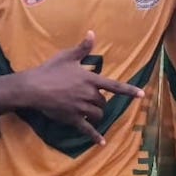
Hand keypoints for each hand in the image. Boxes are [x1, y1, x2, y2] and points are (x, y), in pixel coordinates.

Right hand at [23, 31, 144, 145]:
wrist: (33, 87)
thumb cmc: (50, 70)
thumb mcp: (67, 56)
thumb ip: (83, 48)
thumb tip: (92, 33)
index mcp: (90, 79)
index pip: (114, 86)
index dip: (129, 90)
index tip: (142, 95)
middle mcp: (88, 94)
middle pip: (104, 102)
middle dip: (101, 102)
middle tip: (91, 100)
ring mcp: (81, 108)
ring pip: (98, 115)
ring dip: (98, 115)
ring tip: (91, 113)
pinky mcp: (72, 118)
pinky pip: (87, 129)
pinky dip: (95, 137)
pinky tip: (101, 143)